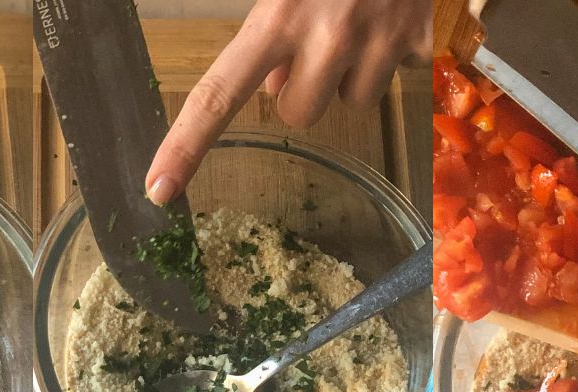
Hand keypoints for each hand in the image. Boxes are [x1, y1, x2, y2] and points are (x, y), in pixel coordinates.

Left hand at [144, 0, 433, 204]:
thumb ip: (271, 31)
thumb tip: (275, 88)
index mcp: (276, 17)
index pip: (217, 95)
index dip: (185, 145)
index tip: (159, 188)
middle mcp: (325, 36)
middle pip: (297, 114)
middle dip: (304, 86)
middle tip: (320, 37)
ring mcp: (377, 43)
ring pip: (350, 102)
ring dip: (350, 74)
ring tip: (360, 23)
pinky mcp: (418, 44)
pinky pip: (396, 81)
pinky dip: (392, 58)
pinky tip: (391, 20)